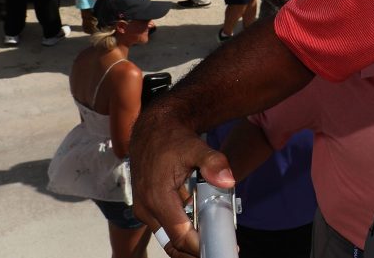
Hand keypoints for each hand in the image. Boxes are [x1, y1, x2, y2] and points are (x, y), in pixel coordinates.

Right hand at [129, 103, 235, 257]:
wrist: (153, 129)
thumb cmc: (173, 138)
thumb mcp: (197, 147)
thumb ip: (213, 163)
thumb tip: (228, 180)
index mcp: (157, 198)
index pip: (180, 236)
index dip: (200, 247)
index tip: (219, 249)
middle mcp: (147, 208)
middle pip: (173, 242)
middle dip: (196, 248)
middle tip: (219, 246)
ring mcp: (145, 209)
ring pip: (169, 236)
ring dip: (190, 238)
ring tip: (214, 235)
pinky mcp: (147, 207)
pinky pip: (166, 226)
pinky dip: (183, 228)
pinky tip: (202, 222)